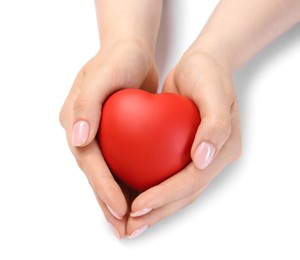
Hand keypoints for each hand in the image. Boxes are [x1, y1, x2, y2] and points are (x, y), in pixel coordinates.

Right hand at [59, 39, 157, 238]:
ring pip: (107, 174)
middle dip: (108, 203)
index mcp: (76, 120)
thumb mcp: (103, 74)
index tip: (119, 208)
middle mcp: (85, 132)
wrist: (130, 52)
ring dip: (117, 200)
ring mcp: (99, 136)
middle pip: (95, 174)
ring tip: (130, 225)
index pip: (89, 160)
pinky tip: (141, 198)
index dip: (102, 186)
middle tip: (125, 229)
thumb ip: (87, 104)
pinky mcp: (115, 137)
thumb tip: (77, 139)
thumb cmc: (118, 59)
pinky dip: (128, 183)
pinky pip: (120, 164)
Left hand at [125, 50, 241, 237]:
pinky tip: (131, 195)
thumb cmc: (209, 75)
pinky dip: (151, 189)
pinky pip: (167, 175)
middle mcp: (212, 159)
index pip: (193, 181)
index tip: (139, 205)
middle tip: (131, 226)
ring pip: (176, 191)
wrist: (203, 66)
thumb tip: (203, 160)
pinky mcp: (184, 153)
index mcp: (223, 150)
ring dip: (154, 209)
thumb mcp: (215, 92)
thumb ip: (215, 126)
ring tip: (130, 222)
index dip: (167, 196)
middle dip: (158, 212)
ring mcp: (199, 158)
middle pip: (185, 194)